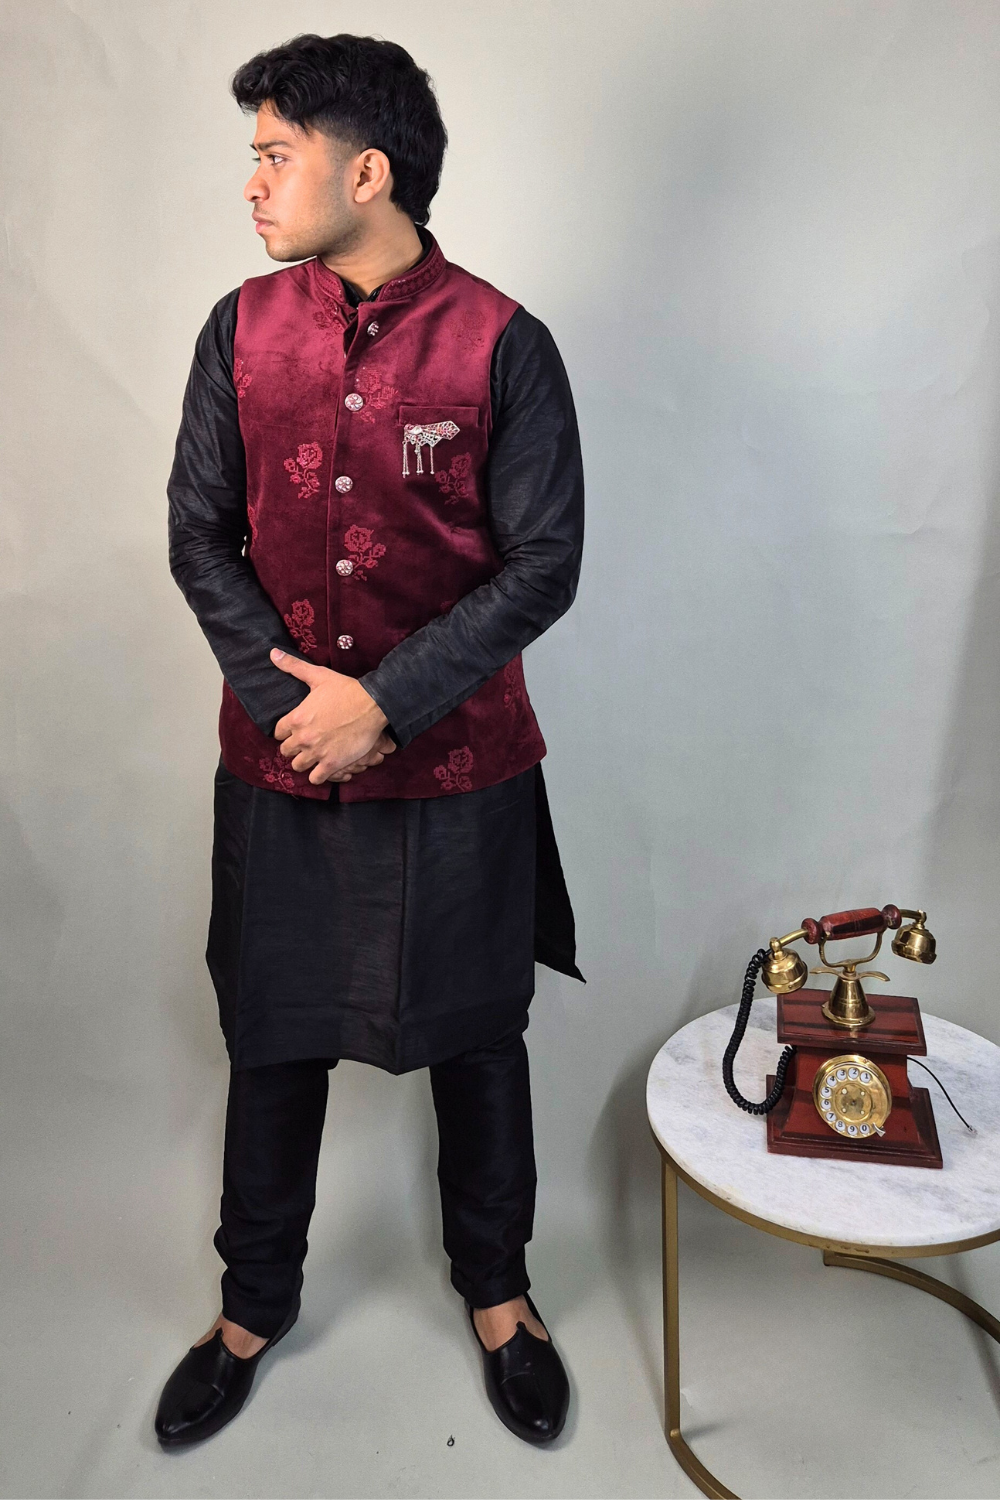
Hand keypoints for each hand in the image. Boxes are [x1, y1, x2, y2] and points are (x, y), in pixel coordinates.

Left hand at [270, 648, 395, 785]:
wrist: (373, 705)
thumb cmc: (346, 690)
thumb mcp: (318, 676)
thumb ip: (293, 666)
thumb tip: (272, 653)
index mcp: (296, 718)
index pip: (278, 733)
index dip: (286, 732)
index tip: (295, 731)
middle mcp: (303, 738)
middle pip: (286, 752)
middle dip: (294, 748)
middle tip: (305, 744)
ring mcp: (317, 753)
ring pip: (298, 766)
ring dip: (304, 762)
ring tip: (313, 757)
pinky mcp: (332, 764)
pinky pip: (315, 779)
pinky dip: (318, 776)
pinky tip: (324, 768)